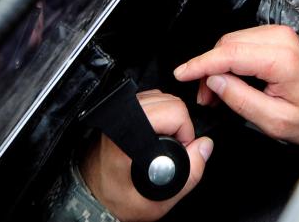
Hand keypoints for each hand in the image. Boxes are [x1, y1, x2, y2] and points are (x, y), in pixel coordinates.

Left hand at [81, 90, 211, 221]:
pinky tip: (156, 135)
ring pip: (163, 97)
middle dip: (181, 127)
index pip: (173, 112)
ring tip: (162, 145)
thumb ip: (189, 176)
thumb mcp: (158, 201)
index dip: (185, 135)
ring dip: (171, 118)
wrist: (93, 195)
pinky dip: (161, 114)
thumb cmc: (118, 199)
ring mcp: (119, 111)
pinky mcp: (121, 110)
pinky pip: (152, 100)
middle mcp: (121, 119)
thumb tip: (205, 146)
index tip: (179, 154)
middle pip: (171, 102)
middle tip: (173, 151)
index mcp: (126, 138)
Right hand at [173, 25, 298, 144]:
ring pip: (231, 42)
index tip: (182, 73)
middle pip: (227, 45)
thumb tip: (214, 81)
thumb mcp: (275, 121)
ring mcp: (279, 34)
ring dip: (217, 65)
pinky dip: (229, 60)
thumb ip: (241, 100)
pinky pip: (241, 42)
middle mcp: (280, 39)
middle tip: (203, 97)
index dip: (201, 64)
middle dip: (208, 69)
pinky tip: (228, 79)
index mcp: (282, 59)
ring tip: (215, 92)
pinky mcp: (275, 36)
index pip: (230, 54)